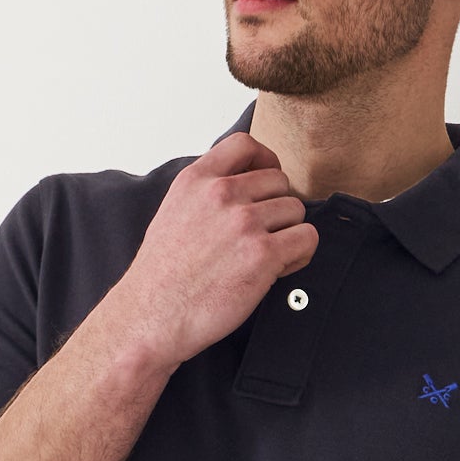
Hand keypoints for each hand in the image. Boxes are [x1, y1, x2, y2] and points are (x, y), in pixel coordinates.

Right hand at [101, 130, 317, 374]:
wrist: (153, 315)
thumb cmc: (162, 276)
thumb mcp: (173, 212)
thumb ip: (206, 192)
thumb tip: (242, 186)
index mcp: (196, 179)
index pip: (245, 145)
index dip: (266, 160)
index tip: (267, 181)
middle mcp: (221, 194)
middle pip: (279, 181)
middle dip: (277, 208)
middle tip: (262, 237)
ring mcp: (244, 222)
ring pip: (296, 210)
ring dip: (289, 233)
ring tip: (267, 257)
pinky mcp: (263, 254)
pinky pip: (306, 238)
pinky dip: (299, 255)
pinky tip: (278, 269)